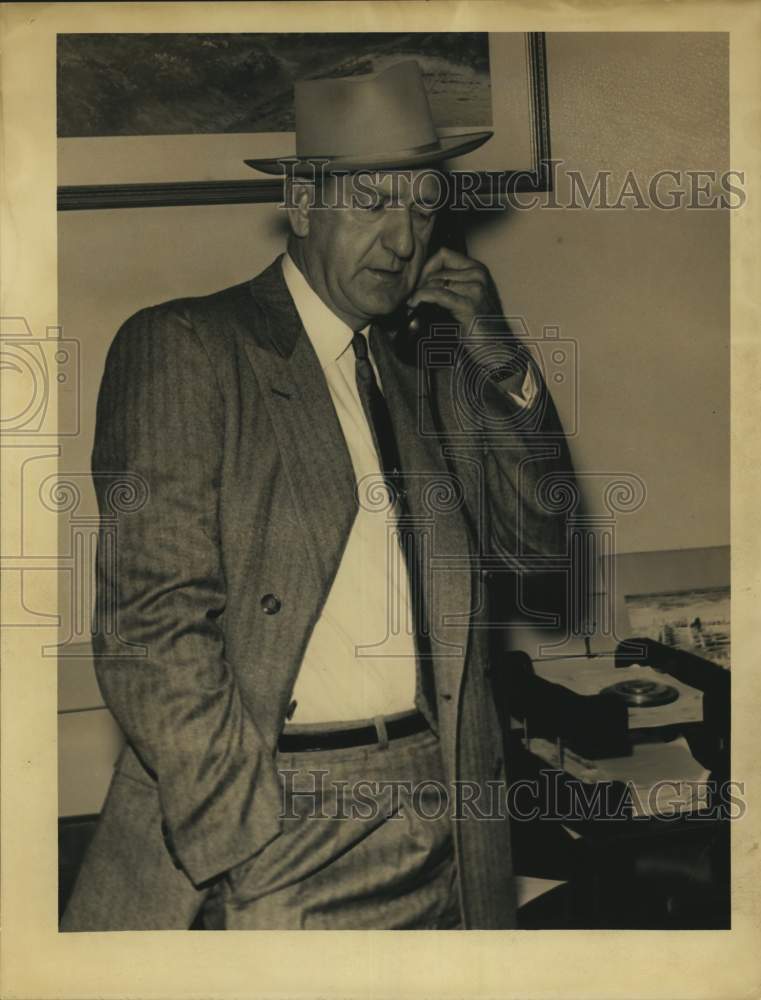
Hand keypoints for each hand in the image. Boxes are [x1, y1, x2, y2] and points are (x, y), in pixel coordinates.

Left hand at [407, 247, 515, 367]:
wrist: (496, 350)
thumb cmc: (478, 328)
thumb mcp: (464, 299)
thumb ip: (449, 285)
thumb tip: (420, 281)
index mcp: (478, 269)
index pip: (443, 254)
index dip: (426, 267)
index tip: (417, 284)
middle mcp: (478, 274)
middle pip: (436, 269)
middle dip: (420, 283)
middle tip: (411, 298)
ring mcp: (475, 288)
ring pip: (434, 281)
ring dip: (419, 292)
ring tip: (412, 304)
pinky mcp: (468, 304)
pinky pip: (437, 294)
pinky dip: (421, 297)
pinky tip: (414, 304)